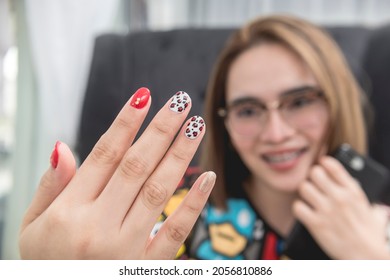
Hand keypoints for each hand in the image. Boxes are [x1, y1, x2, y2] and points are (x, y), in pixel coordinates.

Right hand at [19, 88, 214, 258]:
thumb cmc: (46, 265)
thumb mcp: (31, 228)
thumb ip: (49, 187)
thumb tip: (63, 147)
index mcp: (68, 212)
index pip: (104, 155)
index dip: (126, 123)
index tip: (144, 96)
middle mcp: (98, 226)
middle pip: (136, 166)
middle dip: (161, 130)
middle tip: (181, 101)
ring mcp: (124, 247)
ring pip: (158, 191)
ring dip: (180, 155)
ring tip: (196, 126)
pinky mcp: (145, 266)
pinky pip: (175, 232)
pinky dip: (193, 203)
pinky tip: (208, 177)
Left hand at [293, 156, 388, 258]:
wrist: (367, 256)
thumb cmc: (371, 235)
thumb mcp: (371, 209)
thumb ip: (360, 196)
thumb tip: (356, 186)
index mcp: (352, 191)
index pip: (333, 165)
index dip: (323, 162)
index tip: (321, 163)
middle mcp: (338, 197)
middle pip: (314, 173)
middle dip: (312, 178)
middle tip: (314, 185)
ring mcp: (326, 210)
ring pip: (303, 187)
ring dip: (304, 192)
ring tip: (308, 198)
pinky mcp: (316, 223)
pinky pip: (297, 207)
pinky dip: (298, 209)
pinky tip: (304, 212)